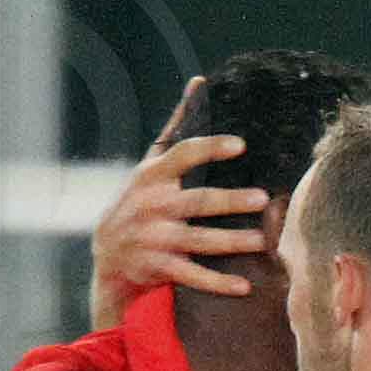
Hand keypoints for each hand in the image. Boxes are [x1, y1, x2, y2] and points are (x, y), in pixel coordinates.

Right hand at [92, 78, 268, 310]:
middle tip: (262, 198)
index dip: (209, 149)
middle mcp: (151, 204)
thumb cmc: (140, 202)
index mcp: (152, 176)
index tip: (240, 145)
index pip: (182, 155)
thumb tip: (199, 83)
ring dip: (231, 241)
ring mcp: (153, 237)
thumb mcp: (151, 166)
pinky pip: (191, 275)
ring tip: (261, 241)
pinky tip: (244, 287)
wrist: (108, 255)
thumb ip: (177, 130)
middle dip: (229, 201)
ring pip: (198, 240)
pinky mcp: (157, 266)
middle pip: (196, 201)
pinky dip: (218, 283)